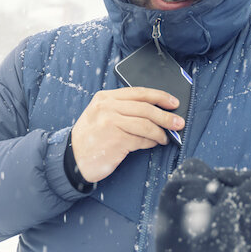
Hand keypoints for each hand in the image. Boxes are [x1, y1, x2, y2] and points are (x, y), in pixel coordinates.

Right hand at [70, 87, 184, 182]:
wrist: (72, 159)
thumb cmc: (90, 138)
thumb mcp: (100, 115)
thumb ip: (122, 109)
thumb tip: (154, 111)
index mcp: (105, 98)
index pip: (138, 92)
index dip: (159, 96)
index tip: (173, 102)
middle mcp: (107, 107)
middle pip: (145, 108)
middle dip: (166, 116)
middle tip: (178, 123)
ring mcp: (111, 123)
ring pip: (146, 124)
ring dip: (160, 132)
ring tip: (166, 137)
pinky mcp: (116, 140)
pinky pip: (141, 139)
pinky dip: (151, 142)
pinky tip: (154, 144)